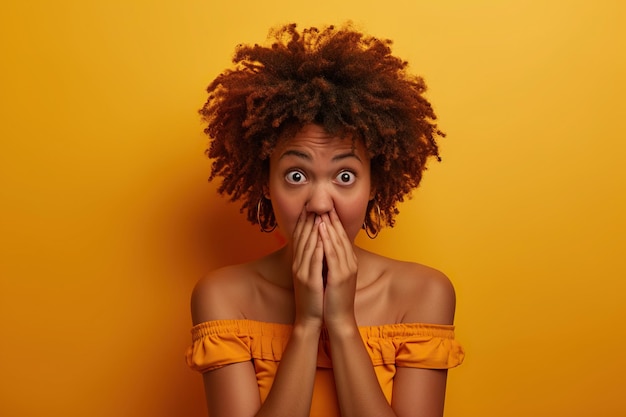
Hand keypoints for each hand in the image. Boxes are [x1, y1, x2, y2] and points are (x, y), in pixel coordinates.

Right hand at [291, 208, 324, 327]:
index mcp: (299, 263)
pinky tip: (321, 238)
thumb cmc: (314, 297)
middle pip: (302, 238)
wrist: (310, 318)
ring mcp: (302, 273)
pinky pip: (313, 261)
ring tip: (318, 215)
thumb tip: (319, 244)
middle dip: (308, 221)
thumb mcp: (312, 275)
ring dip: (312, 230)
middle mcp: (298, 265)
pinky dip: (316, 248)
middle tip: (313, 204)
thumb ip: (313, 260)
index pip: (300, 238)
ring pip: (307, 247)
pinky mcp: (309, 281)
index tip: (309, 208)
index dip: (304, 222)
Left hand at [318, 208, 357, 328]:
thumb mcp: (333, 276)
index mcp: (349, 262)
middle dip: (332, 219)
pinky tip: (321, 230)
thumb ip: (331, 262)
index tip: (326, 209)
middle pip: (341, 236)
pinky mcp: (340, 276)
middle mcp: (350, 262)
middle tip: (325, 204)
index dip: (334, 222)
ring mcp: (347, 269)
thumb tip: (322, 247)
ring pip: (337, 242)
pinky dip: (327, 240)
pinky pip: (333, 254)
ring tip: (322, 212)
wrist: (339, 319)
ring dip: (329, 225)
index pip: (341, 237)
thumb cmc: (333, 299)